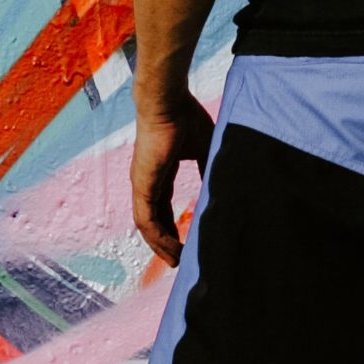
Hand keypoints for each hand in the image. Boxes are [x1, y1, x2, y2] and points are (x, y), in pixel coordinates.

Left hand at [130, 91, 214, 264]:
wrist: (168, 102)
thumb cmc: (185, 117)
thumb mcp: (203, 148)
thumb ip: (208, 168)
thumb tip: (220, 186)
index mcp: (160, 172)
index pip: (163, 207)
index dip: (173, 226)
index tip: (184, 242)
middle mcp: (147, 181)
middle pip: (154, 220)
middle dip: (166, 242)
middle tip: (179, 261)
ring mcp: (142, 184)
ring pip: (148, 226)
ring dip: (161, 246)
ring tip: (177, 262)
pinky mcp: (143, 185)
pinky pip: (147, 220)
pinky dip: (158, 238)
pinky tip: (172, 249)